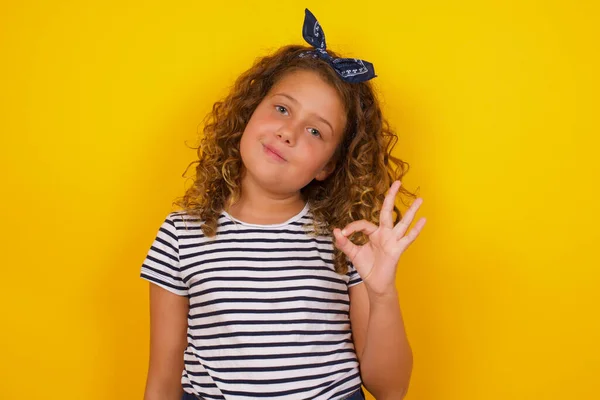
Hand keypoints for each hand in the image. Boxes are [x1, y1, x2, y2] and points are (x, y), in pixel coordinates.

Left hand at [333, 181, 425, 295]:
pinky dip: (417, 229)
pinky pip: (408, 238)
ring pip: (403, 222)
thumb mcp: (352, 254)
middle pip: (388, 212)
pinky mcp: (398, 249)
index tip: (343, 234)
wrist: (375, 284)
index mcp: (373, 233)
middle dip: (391, 197)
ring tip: (420, 199)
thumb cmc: (366, 267)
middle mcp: (385, 234)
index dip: (352, 227)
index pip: (363, 223)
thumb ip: (344, 243)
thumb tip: (336, 231)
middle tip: (397, 182)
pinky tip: (424, 220)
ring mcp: (393, 240)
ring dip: (412, 211)